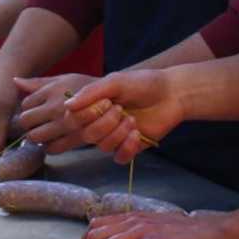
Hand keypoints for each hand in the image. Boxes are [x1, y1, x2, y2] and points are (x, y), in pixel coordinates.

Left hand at [15, 74, 94, 153]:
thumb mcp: (64, 79)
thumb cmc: (87, 86)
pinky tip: (55, 141)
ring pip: (37, 137)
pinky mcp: (77, 137)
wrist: (118, 96)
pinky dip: (51, 147)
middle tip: (36, 125)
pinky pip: (54, 148)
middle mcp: (56, 106)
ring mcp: (66, 123)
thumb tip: (15, 81)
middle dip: (28, 125)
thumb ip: (39, 83)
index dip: (28, 110)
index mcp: (52, 90)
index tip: (35, 111)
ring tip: (45, 133)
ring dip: (38, 137)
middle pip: (26, 122)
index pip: (25, 104)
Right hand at [66, 69, 183, 163]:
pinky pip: (119, 157)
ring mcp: (114, 136)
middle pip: (87, 136)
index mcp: (92, 106)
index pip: (73, 119)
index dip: (86, 115)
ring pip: (103, 146)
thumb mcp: (116, 81)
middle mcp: (99, 122)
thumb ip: (91, 92)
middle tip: (121, 109)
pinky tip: (137, 135)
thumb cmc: (142, 83)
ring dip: (119, 133)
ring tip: (133, 120)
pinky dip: (127, 148)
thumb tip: (66, 106)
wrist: (171, 93)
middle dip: (105, 123)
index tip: (106, 101)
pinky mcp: (129, 147)